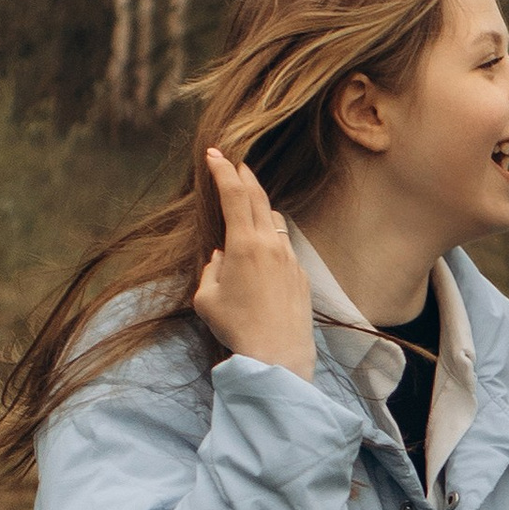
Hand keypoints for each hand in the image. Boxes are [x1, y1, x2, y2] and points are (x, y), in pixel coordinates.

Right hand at [190, 153, 316, 377]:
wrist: (278, 355)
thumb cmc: (236, 328)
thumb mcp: (207, 298)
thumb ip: (212, 269)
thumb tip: (222, 255)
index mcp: (244, 244)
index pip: (233, 195)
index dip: (222, 171)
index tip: (214, 155)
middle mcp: (271, 244)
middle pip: (258, 198)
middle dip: (244, 177)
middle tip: (235, 163)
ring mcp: (290, 258)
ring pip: (276, 221)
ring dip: (261, 207)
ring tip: (249, 204)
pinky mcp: (301, 275)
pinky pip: (285, 247)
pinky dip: (272, 238)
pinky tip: (264, 249)